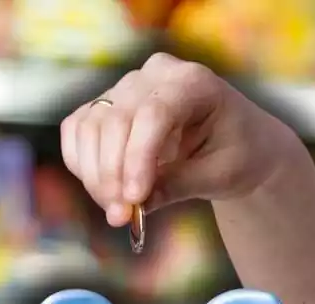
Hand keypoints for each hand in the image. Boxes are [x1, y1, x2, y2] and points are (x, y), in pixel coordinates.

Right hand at [61, 52, 300, 224]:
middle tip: (121, 217)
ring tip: (116, 211)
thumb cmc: (237, 154)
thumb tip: (134, 206)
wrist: (236, 143)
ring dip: (94, 176)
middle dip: (112, 174)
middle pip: (115, 120)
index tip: (134, 200)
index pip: (153, 113)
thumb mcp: (219, 176)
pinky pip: (77, 131)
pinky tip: (104, 190)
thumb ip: (177, 186)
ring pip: (90, 126)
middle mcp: (155, 75)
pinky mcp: (106, 106)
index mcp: (194, 82)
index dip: (137, 158)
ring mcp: (126, 88)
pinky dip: (82, 165)